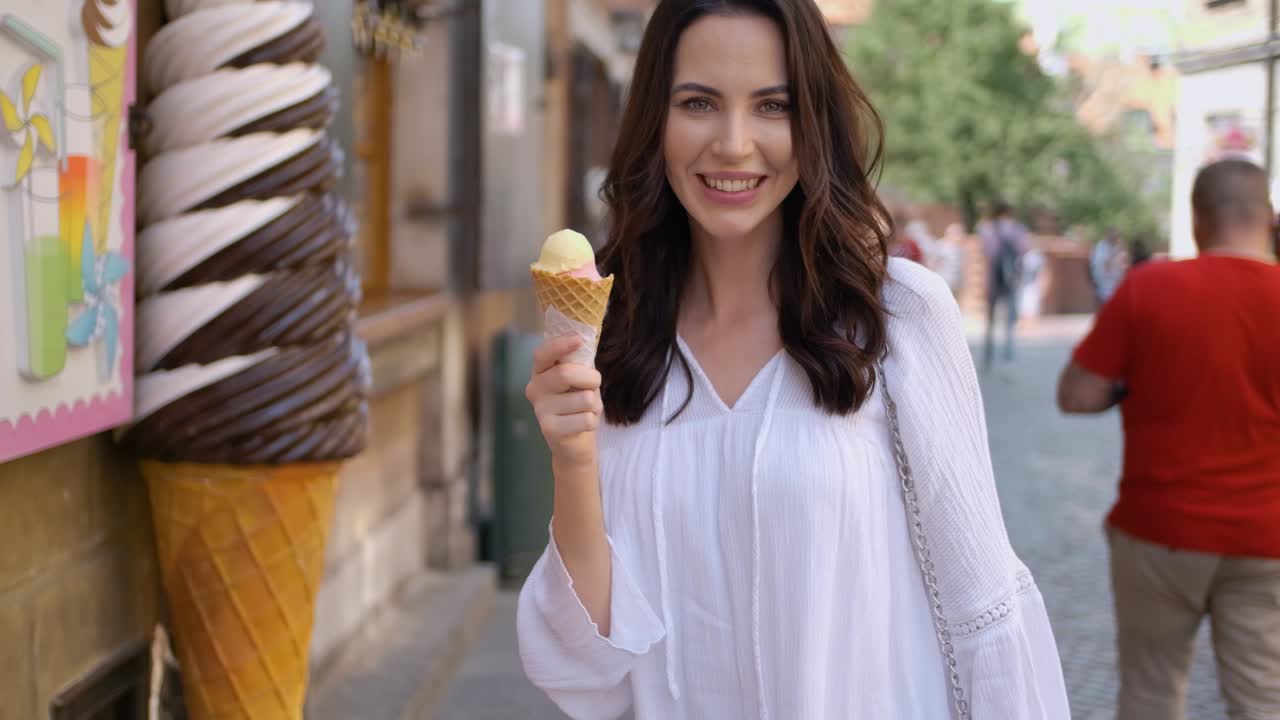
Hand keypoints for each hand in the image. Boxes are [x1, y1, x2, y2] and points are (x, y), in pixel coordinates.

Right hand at [525, 335, 603, 467]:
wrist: (574, 443)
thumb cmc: (578, 404)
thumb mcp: (579, 379)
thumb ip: (579, 362)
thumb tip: (584, 338)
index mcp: (540, 372)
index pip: (542, 354)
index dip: (560, 345)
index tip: (578, 339)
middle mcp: (534, 389)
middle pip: (565, 374)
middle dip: (591, 378)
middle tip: (594, 386)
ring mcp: (540, 410)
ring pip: (583, 399)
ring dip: (595, 404)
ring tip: (586, 410)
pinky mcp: (549, 429)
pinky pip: (586, 419)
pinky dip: (593, 421)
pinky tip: (582, 424)